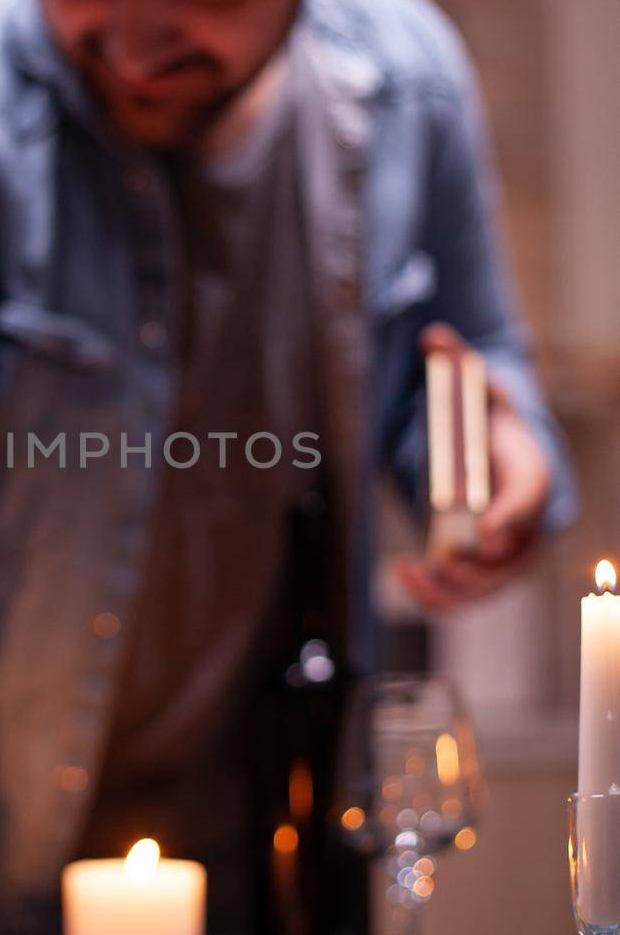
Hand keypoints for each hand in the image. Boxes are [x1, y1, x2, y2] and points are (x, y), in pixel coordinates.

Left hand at [393, 323, 551, 611]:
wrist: (499, 466)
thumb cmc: (491, 429)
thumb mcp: (479, 391)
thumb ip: (458, 366)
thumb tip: (433, 337)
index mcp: (533, 475)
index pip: (529, 499)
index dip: (509, 516)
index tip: (481, 530)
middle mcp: (528, 524)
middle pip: (512, 556)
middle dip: (479, 564)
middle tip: (443, 557)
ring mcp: (506, 556)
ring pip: (486, 586)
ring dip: (451, 588)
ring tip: (411, 571)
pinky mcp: (480, 575)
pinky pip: (463, 597)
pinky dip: (435, 596)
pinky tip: (401, 575)